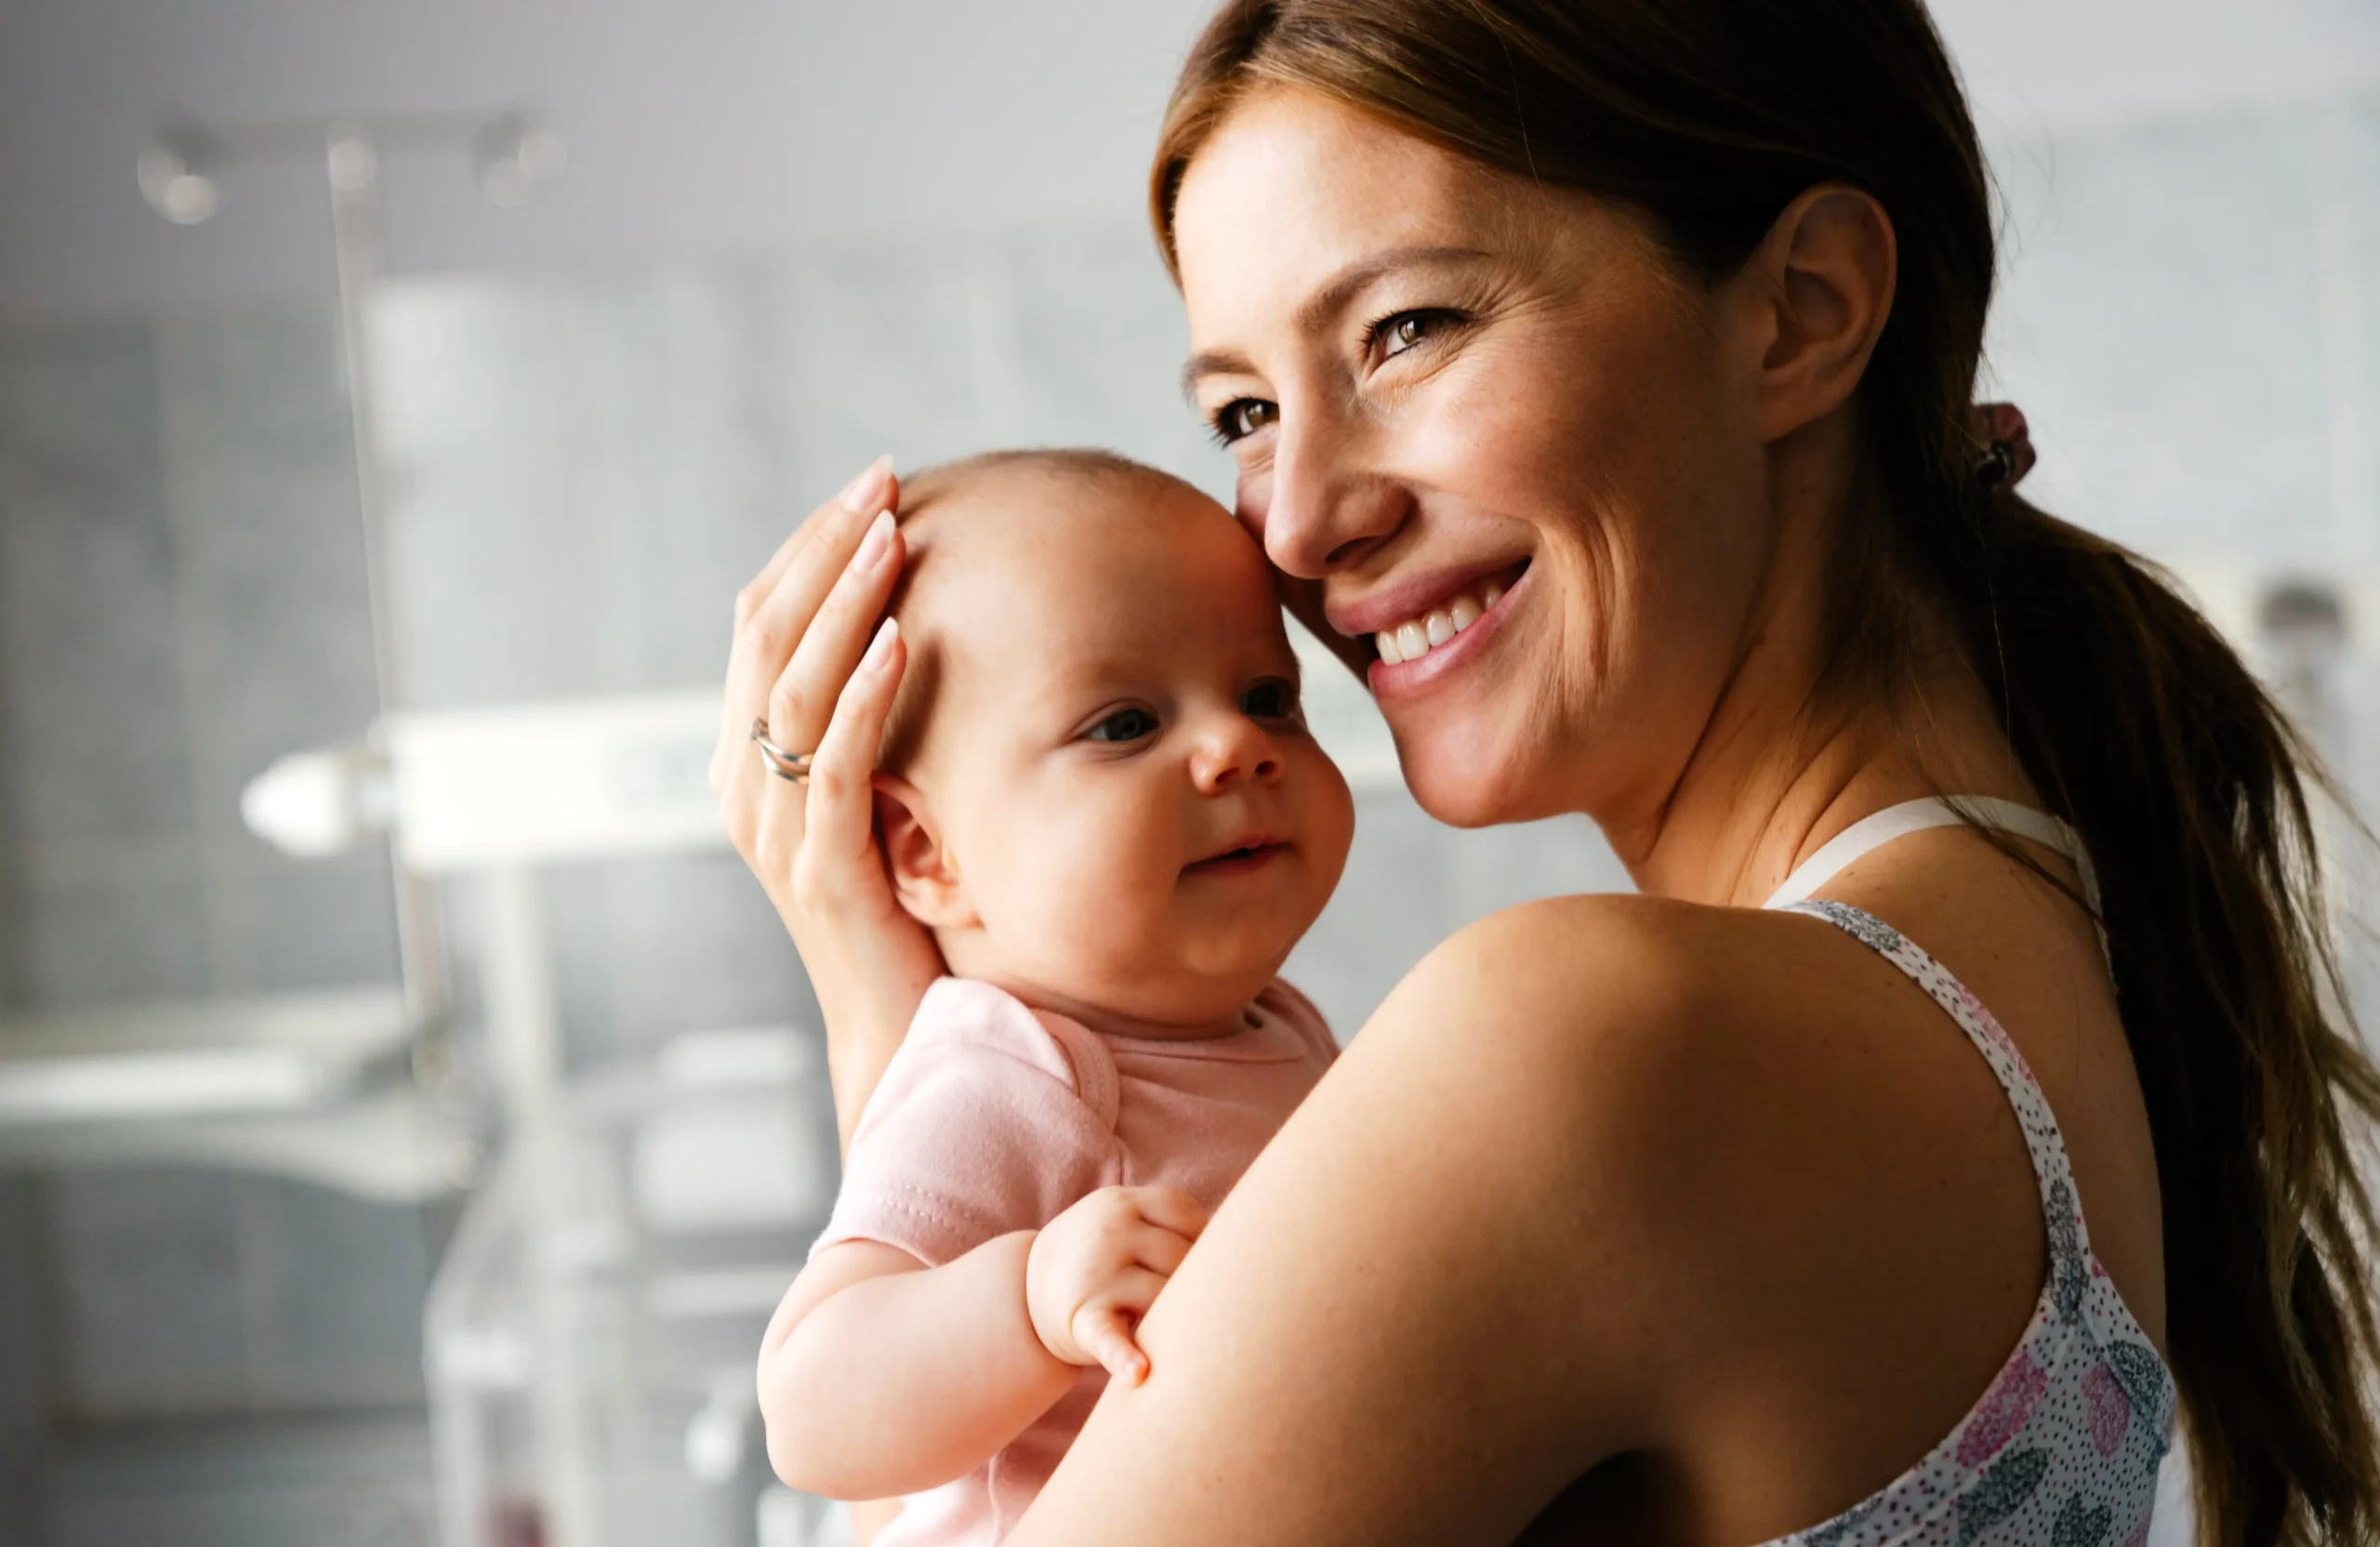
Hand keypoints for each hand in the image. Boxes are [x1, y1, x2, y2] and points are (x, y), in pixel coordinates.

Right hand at [710, 457, 946, 1149]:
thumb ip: (877, 724)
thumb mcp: (883, 796)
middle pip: (766, 639)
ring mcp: (778, 832)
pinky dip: (866, 696)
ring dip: (844, 603)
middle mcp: (746, 787)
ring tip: (892, 536)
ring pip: (794, 689)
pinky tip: (901, 639)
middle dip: (824, 551)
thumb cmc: (904, 908)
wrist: (901, 1029)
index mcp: (750, 760)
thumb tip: (925, 621)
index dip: (809, 549)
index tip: (872, 486)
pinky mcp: (823, 872)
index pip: (759, 626)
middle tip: (880, 482)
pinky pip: (835, 766)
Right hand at [1026, 1187, 1210, 1385]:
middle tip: (1172, 1296)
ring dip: (1170, 1316)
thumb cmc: (1100, 1259)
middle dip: (1187, 1283)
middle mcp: (1108, 1231)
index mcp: (1122, 1202)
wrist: (1024, 1293)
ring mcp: (1096, 1275)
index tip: (1188, 1261)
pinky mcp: (1085, 1320)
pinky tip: (1139, 1374)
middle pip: (1183, 1258)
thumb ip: (1169, 1225)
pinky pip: (1110, 1338)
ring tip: (1156, 1320)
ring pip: (1165, 1297)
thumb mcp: (1122, 1222)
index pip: (1189, 1218)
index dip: (1199, 1243)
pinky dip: (1123, 1357)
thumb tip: (1244, 1249)